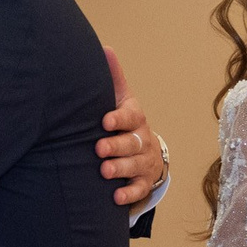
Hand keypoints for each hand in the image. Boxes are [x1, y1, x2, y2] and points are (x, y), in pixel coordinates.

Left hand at [98, 46, 169, 209]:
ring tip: (105, 171)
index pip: (129, 116)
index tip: (105, 121)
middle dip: (117, 146)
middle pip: (132, 143)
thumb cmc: (125, 121)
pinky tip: (116, 197)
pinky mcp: (144, 181)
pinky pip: (139, 190)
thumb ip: (113, 78)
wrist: (147, 151)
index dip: (118, 119)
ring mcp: (144, 162)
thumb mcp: (121, 99)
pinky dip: (129, 195)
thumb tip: (105, 48)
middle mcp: (142, 139)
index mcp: (134, 118)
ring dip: (121, 168)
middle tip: (99, 149)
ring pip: (135, 166)